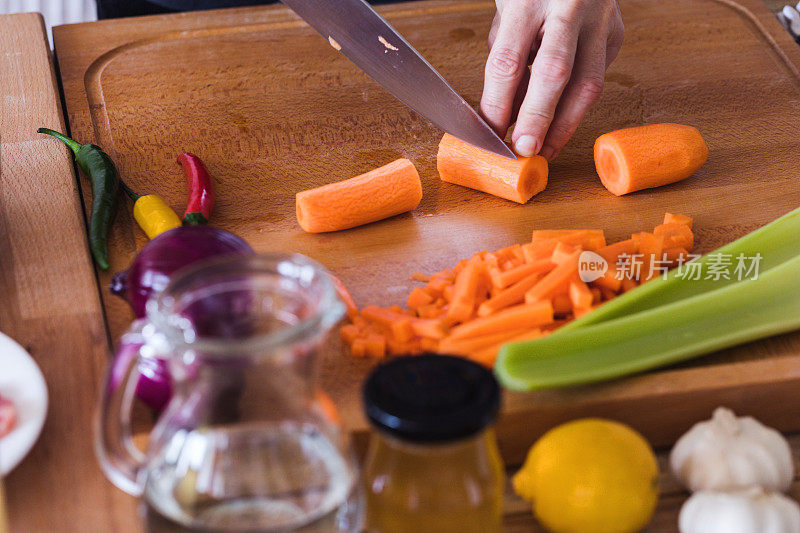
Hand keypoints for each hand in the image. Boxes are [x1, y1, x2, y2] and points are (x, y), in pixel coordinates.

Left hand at [480, 0, 623, 159]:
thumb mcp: (508, 12)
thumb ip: (506, 58)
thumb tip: (504, 116)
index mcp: (528, 0)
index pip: (508, 62)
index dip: (497, 105)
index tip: (490, 134)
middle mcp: (569, 7)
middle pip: (554, 73)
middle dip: (537, 120)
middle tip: (524, 149)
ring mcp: (600, 19)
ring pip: (588, 84)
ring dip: (565, 124)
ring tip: (546, 149)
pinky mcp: (616, 33)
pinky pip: (596, 77)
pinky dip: (576, 101)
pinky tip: (562, 115)